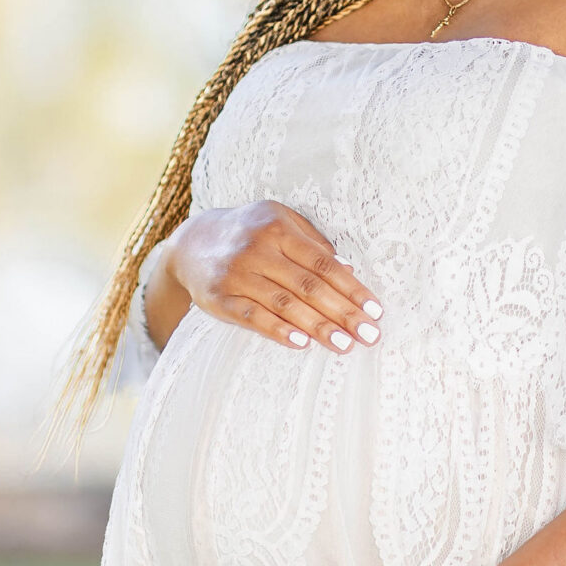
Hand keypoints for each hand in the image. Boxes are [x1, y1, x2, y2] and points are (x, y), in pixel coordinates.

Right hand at [165, 201, 382, 352]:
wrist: (190, 244)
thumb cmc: (247, 232)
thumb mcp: (278, 220)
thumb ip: (312, 242)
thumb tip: (349, 270)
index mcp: (277, 227)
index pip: (323, 262)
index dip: (352, 288)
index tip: (375, 311)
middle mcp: (256, 248)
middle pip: (308, 285)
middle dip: (343, 313)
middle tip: (369, 335)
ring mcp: (237, 274)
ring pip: (284, 304)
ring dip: (318, 326)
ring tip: (344, 345)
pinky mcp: (219, 298)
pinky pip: (252, 317)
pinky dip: (278, 330)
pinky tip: (301, 343)